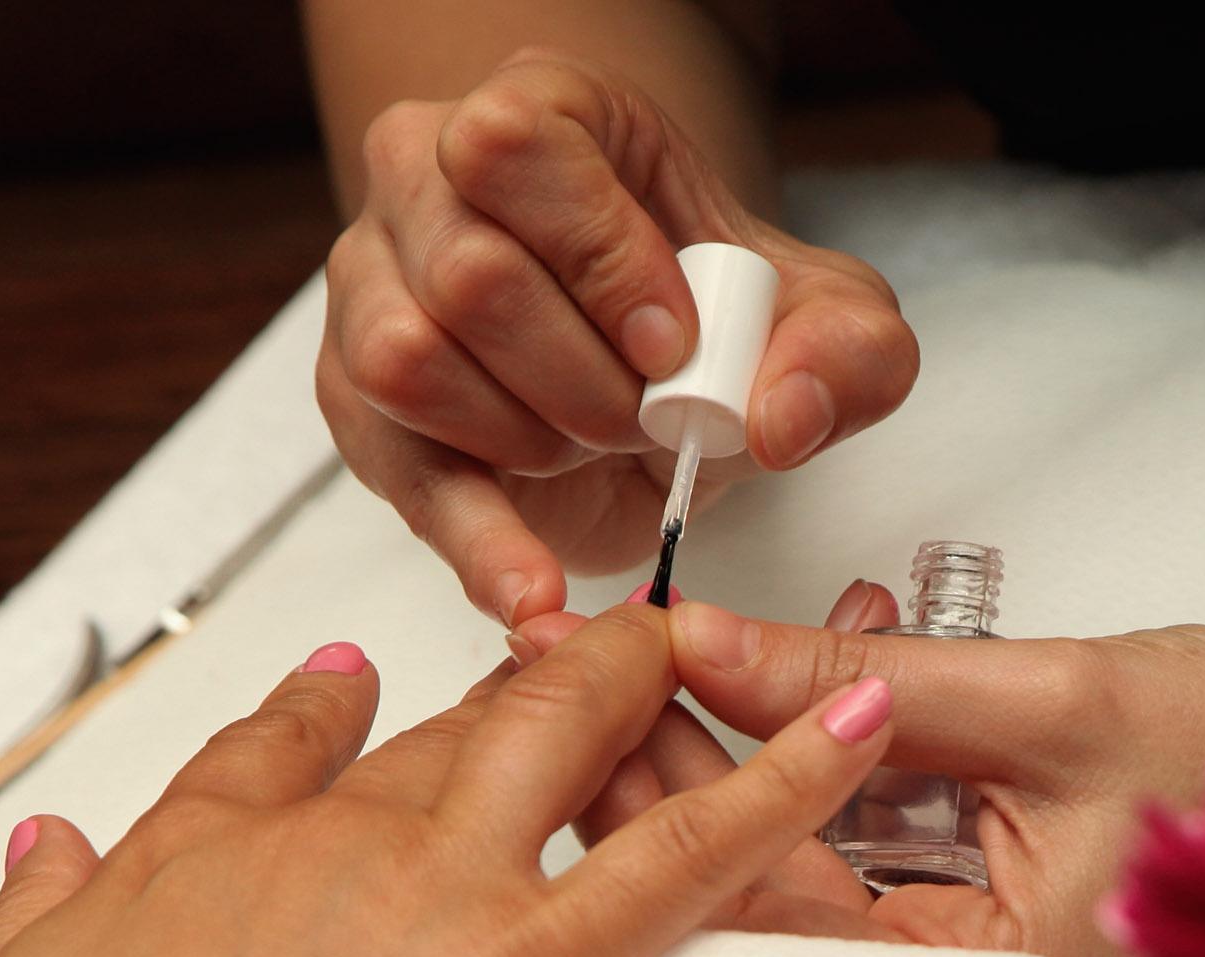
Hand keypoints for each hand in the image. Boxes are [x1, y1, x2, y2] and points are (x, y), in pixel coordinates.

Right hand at [0, 609, 895, 956]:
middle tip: (565, 659)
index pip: (272, 758)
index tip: (343, 688)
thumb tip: (45, 857)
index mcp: (200, 858)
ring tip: (697, 647)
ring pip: (557, 741)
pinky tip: (858, 723)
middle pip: (436, 734)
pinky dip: (786, 778)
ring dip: (630, 687)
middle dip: (508, 686)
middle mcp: (331, 845)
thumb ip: (27, 923)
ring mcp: (445, 891)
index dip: (315, 717)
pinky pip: (690, 849)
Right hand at [318, 50, 917, 628]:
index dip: (600, 256)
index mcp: (538, 117)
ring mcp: (373, 286)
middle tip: (646, 419)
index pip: (516, 149)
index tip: (673, 345)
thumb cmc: (717, 319)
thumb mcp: (823, 323)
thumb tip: (783, 418)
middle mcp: (426, 179)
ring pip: (405, 360)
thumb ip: (846, 353)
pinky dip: (475, 542)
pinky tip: (533, 590)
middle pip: (467, 273)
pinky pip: (393, 472)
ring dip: (526, 437)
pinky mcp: (357, 400)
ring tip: (591, 449)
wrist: (664, 378)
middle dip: (580, 377)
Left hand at [554, 590, 1204, 956]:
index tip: (602, 705)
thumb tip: (710, 644)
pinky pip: (883, 864)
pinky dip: (834, 780)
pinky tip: (796, 688)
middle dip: (697, 785)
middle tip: (606, 679)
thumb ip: (868, 678)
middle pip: (785, 905)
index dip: (677, 807)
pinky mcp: (1005, 924)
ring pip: (824, 878)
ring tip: (682, 665)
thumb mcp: (1049, 692)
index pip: (784, 912)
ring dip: (757, 769)